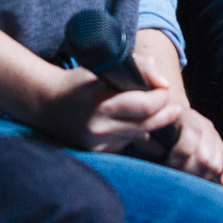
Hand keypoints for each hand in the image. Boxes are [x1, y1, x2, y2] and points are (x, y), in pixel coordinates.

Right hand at [36, 65, 180, 154]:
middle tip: (174, 106)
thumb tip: (165, 84)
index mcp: (100, 103)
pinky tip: (131, 124)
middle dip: (165, 114)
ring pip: (140, 135)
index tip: (165, 89)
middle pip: (147, 124)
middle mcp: (99, 128)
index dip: (161, 97)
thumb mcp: (104, 67)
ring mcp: (98, 145)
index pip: (144, 105)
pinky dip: (134, 133)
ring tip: (155, 111)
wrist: (48, 105)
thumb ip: (139, 68)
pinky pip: (127, 143)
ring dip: (151, 124)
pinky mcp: (99, 154)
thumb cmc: (79, 82)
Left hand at [126, 50, 222, 185]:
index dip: (178, 159)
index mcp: (182, 116)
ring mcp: (214, 137)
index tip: (167, 166)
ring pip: (216, 162)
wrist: (166, 114)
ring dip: (202, 177)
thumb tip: (149, 143)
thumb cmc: (150, 128)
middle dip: (190, 172)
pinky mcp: (222, 149)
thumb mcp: (143, 127)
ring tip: (186, 182)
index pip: (189, 142)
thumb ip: (144, 135)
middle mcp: (202, 125)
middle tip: (176, 178)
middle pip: (205, 157)